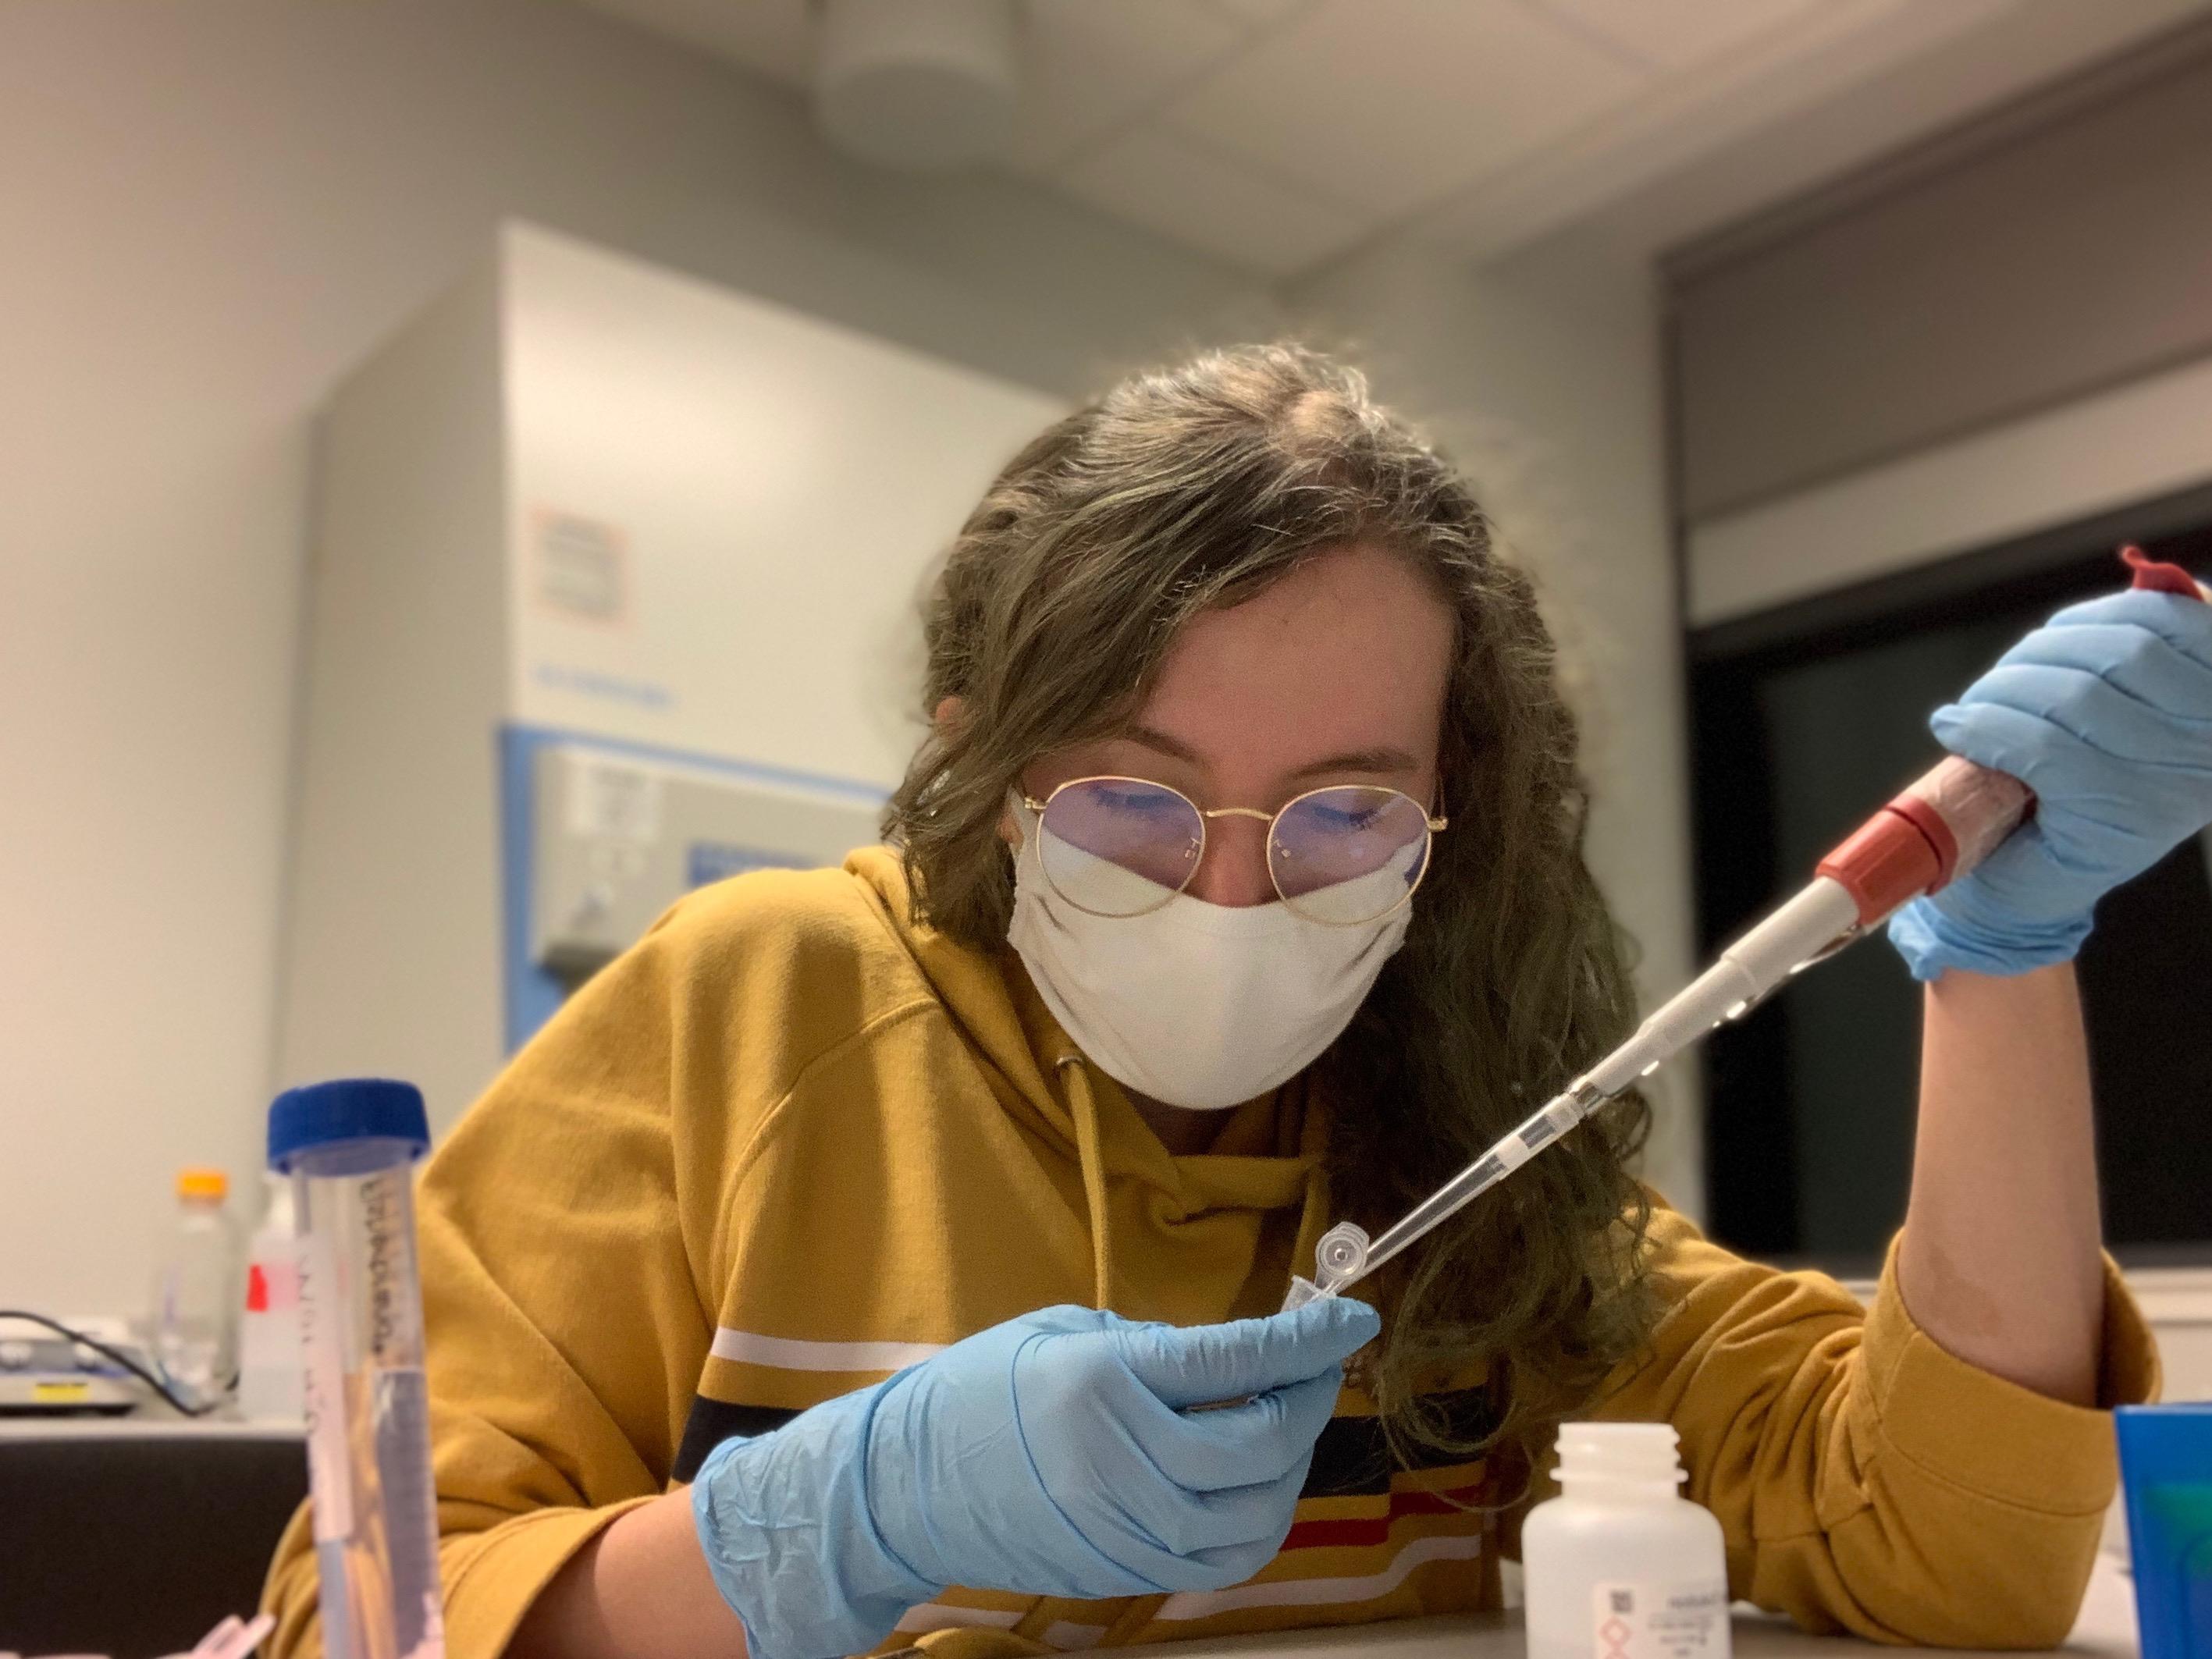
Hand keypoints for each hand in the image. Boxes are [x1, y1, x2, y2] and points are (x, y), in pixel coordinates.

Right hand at [691, 1297, 1379, 1658]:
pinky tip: (1256, 1483)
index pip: (1238, 1360)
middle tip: (1319, 1367)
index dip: (1308, 1338)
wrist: (907, 1487)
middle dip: (1310, 1400)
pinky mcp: (1127, 1570)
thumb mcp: (1067, 1333)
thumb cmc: (981, 1388)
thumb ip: (1159, 1348)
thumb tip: (1245, 1359)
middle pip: (1262, 1442)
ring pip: (1259, 1512)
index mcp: (1106, 1379)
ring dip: (1293, 1465)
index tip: (1353, 1317)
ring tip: (1286, 1423)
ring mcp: (1127, 1526)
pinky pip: (1226, 1558)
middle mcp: (1124, 1458)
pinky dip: (1262, 1520)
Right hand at [1889, 588, 2211, 979]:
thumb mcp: (2015, 869)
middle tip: (1976, 700)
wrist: (2121, 846)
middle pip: (2084, 692)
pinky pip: (2164, 618)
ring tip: (2019, 668)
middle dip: (2009, 685)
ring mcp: (2206, 717)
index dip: (1988, 726)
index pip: (2051, 752)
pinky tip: (2069, 636)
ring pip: (2119, 648)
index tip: (1950, 725)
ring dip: (2050, 646)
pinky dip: (2106, 614)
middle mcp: (2184, 770)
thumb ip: (1972, 825)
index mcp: (2129, 823)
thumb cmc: (2046, 864)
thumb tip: (1935, 762)